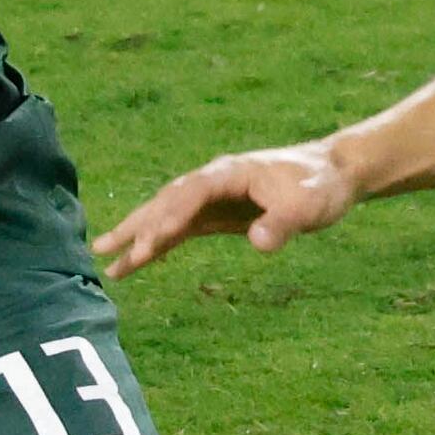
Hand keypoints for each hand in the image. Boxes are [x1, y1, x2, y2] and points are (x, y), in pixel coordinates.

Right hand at [94, 143, 359, 276]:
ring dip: (136, 235)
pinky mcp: (217, 214)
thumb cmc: (320, 186)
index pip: (190, 195)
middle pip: (166, 202)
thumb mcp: (308, 205)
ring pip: (166, 215)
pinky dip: (157, 244)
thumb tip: (259, 242)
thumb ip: (282, 223)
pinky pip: (180, 229)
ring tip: (103, 260)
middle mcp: (213, 182)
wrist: (331, 175)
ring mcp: (212, 197)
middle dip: (137, 227)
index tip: (150, 243)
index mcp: (230, 172)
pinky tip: (137, 262)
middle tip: (105, 251)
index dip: (169, 217)